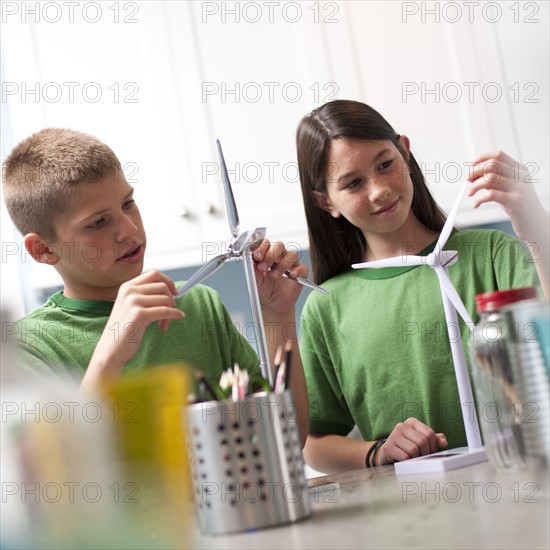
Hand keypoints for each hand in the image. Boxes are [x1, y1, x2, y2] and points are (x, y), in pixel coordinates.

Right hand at [84, 270, 184, 386]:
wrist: (110, 351)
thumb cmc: (124, 331)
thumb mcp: (131, 307)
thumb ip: (146, 297)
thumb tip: (172, 291)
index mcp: (127, 287)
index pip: (154, 274)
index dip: (169, 281)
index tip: (175, 292)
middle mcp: (129, 291)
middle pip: (163, 286)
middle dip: (172, 300)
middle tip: (170, 314)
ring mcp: (132, 301)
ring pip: (166, 299)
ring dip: (171, 312)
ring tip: (164, 324)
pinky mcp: (138, 314)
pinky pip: (165, 310)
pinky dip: (174, 315)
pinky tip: (173, 320)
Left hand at [252, 238, 306, 315]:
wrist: (271, 304)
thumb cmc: (264, 289)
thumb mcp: (254, 279)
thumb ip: (252, 267)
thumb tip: (250, 256)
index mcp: (267, 255)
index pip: (267, 244)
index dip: (262, 247)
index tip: (257, 256)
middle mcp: (279, 257)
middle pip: (279, 246)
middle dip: (271, 255)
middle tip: (264, 267)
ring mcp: (291, 264)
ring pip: (291, 255)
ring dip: (282, 265)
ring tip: (274, 276)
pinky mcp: (300, 273)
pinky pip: (303, 267)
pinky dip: (297, 270)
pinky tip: (291, 275)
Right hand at [376, 418, 446, 464]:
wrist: (388, 453)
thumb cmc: (408, 447)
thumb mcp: (422, 440)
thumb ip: (434, 439)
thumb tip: (443, 442)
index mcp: (412, 422)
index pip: (430, 433)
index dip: (433, 446)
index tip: (429, 451)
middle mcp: (402, 426)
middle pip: (422, 441)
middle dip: (425, 453)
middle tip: (422, 457)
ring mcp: (393, 436)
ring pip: (414, 450)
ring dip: (416, 458)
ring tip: (413, 458)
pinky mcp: (388, 447)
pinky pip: (404, 457)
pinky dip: (407, 462)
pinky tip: (405, 460)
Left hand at [467, 150, 545, 241]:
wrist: (536, 224)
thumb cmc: (518, 206)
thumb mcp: (507, 189)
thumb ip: (494, 181)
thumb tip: (472, 175)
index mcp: (519, 169)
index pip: (498, 156)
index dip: (481, 159)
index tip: (470, 167)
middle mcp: (520, 176)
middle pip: (492, 164)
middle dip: (474, 172)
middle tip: (467, 181)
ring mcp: (519, 187)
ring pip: (490, 178)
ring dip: (474, 185)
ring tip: (469, 193)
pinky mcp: (515, 201)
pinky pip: (491, 195)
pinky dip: (479, 199)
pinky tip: (476, 204)